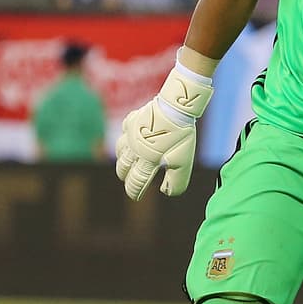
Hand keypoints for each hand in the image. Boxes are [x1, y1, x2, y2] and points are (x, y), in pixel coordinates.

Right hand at [115, 61, 213, 200]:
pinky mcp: (133, 120)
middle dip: (126, 176)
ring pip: (119, 151)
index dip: (134, 191)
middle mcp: (134, 149)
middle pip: (123, 168)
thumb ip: (176, 182)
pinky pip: (124, 131)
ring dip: (122, 160)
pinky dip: (125, 138)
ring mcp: (131, 134)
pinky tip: (130, 137)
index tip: (136, 196)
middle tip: (130, 180)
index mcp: (146, 161)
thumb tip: (166, 192)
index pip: (135, 182)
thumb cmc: (180, 137)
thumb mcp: (183, 163)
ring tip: (127, 163)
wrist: (175, 107)